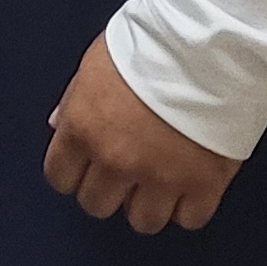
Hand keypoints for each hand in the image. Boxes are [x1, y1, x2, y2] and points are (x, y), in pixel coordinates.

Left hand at [42, 30, 240, 232]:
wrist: (207, 44)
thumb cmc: (150, 44)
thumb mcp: (96, 63)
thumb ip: (74, 101)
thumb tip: (59, 127)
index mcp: (84, 129)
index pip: (60, 178)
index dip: (73, 172)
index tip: (87, 165)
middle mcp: (116, 161)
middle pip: (96, 205)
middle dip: (108, 188)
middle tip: (126, 168)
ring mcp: (160, 177)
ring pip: (142, 221)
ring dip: (148, 203)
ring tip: (160, 178)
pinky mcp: (203, 184)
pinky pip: (189, 219)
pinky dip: (189, 206)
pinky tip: (190, 183)